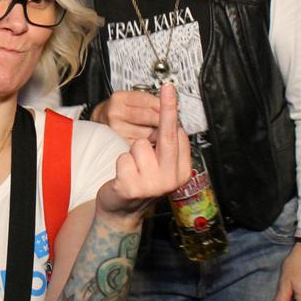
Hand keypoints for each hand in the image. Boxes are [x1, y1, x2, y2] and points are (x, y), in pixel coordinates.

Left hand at [96, 84, 190, 226]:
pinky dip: (120, 164)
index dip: (171, 112)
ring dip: (131, 154)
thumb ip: (167, 150)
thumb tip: (173, 122)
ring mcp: (152, 184)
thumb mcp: (160, 169)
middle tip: (168, 88)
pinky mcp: (131, 187)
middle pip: (167, 136)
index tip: (170, 92)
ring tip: (133, 170)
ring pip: (138, 146)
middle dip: (167, 108)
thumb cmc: (141, 183)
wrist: (122, 212)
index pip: (178, 136)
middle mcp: (170, 179)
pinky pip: (123, 158)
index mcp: (181, 172)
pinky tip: (123, 178)